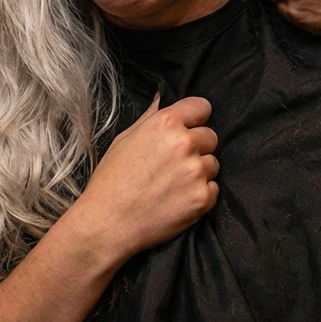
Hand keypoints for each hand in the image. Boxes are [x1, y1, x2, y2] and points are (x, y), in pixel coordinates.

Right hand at [73, 94, 218, 264]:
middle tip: (174, 164)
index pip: (202, 107)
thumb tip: (162, 97)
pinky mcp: (203, 197)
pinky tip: (177, 200)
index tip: (189, 130)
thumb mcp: (124, 140)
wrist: (107, 224)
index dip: (196, 119)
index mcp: (166, 123)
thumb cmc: (111, 181)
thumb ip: (150, 117)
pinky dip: (200, 195)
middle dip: (197, 148)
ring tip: (173, 185)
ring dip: (200, 172)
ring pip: (213, 164)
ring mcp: (196, 171)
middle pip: (211, 136)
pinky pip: (213, 189)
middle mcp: (185, 143)